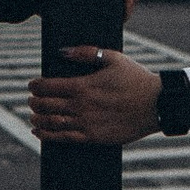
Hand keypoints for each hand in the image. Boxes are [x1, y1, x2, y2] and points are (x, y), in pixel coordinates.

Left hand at [27, 46, 162, 144]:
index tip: (32, 85)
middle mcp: (82, 106)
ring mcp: (87, 123)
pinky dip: (47, 136)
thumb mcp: (113, 58)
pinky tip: (40, 133)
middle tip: (31, 100)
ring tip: (33, 116)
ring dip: (38, 119)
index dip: (35, 85)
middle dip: (34, 102)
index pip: (48, 86)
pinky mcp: (94, 137)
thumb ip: (85, 53)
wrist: (157, 104)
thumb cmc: (136, 78)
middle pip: (46, 105)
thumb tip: (61, 51)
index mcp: (84, 85)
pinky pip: (64, 138)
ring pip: (52, 123)